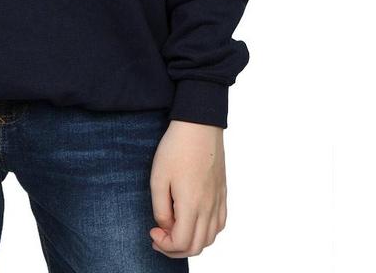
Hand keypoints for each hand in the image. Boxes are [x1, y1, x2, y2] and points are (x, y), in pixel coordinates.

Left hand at [148, 119, 226, 257]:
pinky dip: (207, 233)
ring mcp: (218, 200)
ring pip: (210, 238)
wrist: (199, 125)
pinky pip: (220, 224)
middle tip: (159, 238)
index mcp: (192, 205)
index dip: (164, 245)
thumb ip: (160, 208)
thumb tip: (166, 227)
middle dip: (175, 250)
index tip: (152, 231)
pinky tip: (194, 223)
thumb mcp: (158, 178)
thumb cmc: (176, 148)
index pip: (181, 243)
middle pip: (196, 246)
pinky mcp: (223, 193)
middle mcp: (209, 207)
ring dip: (191, 243)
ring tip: (175, 232)